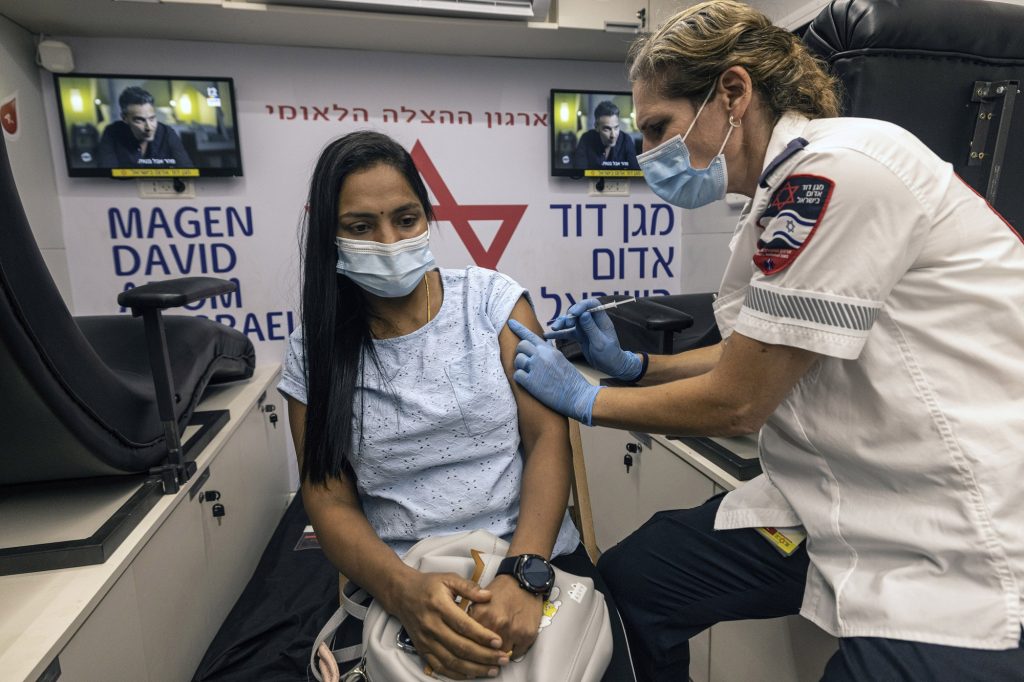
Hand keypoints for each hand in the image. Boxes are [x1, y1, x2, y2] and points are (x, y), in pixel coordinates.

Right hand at [393, 571, 508, 679]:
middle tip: (503, 659)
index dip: (482, 635)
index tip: (498, 642)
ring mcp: (426, 640)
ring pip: (451, 661)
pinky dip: (456, 674)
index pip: (463, 625)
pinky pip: (440, 667)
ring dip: (474, 668)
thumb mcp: (448, 578)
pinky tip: (472, 674)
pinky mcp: (422, 650)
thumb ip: (469, 587)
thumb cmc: (429, 585)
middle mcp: (431, 626)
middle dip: (484, 656)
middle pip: (460, 647)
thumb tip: (488, 596)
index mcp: (439, 606)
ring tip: (493, 670)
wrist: (402, 594)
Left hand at [469, 575, 542, 659]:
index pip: (469, 641)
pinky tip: (510, 645)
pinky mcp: (527, 635)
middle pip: (485, 651)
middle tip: (483, 655)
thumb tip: (463, 637)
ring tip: (497, 651)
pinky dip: (513, 652)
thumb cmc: (502, 590)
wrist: (525, 580)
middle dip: (483, 654)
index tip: (469, 651)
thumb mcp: (479, 600)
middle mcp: (497, 623)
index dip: (469, 647)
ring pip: (501, 655)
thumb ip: (471, 618)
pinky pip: (517, 654)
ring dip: (498, 655)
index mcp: (481, 614)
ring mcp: (513, 630)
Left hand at [507, 319, 601, 424]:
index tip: (509, 322)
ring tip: (531, 374)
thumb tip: (544, 342)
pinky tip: (529, 383)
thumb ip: (550, 351)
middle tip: (527, 362)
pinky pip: (517, 375)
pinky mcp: (530, 382)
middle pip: (521, 346)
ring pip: (517, 360)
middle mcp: (541, 356)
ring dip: (521, 367)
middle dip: (521, 353)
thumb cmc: (571, 380)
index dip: (518, 328)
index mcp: (549, 350)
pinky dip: (520, 379)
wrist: (578, 396)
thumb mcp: (562, 360)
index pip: (530, 335)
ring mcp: (535, 368)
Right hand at [545, 299, 642, 381]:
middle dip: (569, 316)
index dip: (582, 305)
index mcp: (601, 320)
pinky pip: (567, 333)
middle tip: (566, 325)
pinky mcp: (580, 336)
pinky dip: (558, 334)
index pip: (592, 304)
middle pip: (578, 312)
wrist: (611, 366)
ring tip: (553, 328)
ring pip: (571, 321)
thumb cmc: (609, 355)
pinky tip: (547, 335)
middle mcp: (592, 321)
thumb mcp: (600, 342)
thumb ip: (591, 328)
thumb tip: (584, 314)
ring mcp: (585, 328)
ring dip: (562, 323)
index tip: (573, 314)